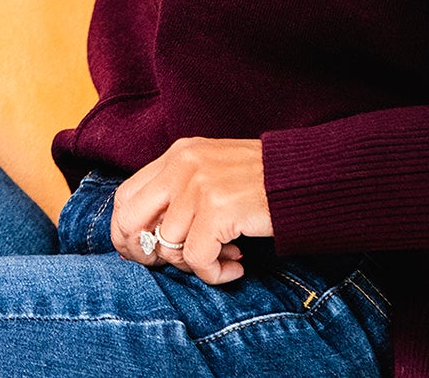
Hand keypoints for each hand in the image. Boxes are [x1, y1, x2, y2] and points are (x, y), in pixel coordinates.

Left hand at [110, 136, 272, 284]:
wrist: (303, 174)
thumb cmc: (258, 180)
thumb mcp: (210, 172)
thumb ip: (179, 192)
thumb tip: (148, 238)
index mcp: (177, 154)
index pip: (125, 197)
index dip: (127, 234)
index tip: (147, 254)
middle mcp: (182, 165)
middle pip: (130, 221)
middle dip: (145, 254)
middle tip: (174, 266)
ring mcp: (198, 185)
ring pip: (168, 246)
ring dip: (195, 265)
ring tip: (223, 259)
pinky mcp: (217, 209)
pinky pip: (197, 260)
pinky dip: (215, 273)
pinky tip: (235, 267)